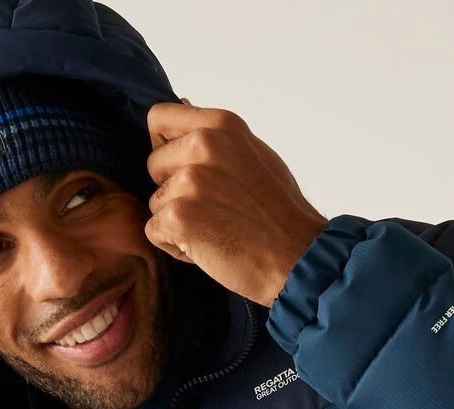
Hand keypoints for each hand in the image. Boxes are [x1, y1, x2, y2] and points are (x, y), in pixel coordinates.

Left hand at [143, 100, 329, 306]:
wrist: (299, 257)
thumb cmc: (283, 214)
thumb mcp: (256, 154)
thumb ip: (217, 136)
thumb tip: (183, 105)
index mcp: (220, 125)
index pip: (159, 118)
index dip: (164, 146)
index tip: (182, 168)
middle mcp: (202, 145)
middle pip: (154, 165)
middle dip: (173, 190)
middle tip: (212, 210)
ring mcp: (189, 181)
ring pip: (156, 202)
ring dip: (178, 223)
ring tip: (217, 231)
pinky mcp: (178, 216)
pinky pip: (155, 231)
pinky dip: (176, 247)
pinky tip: (209, 249)